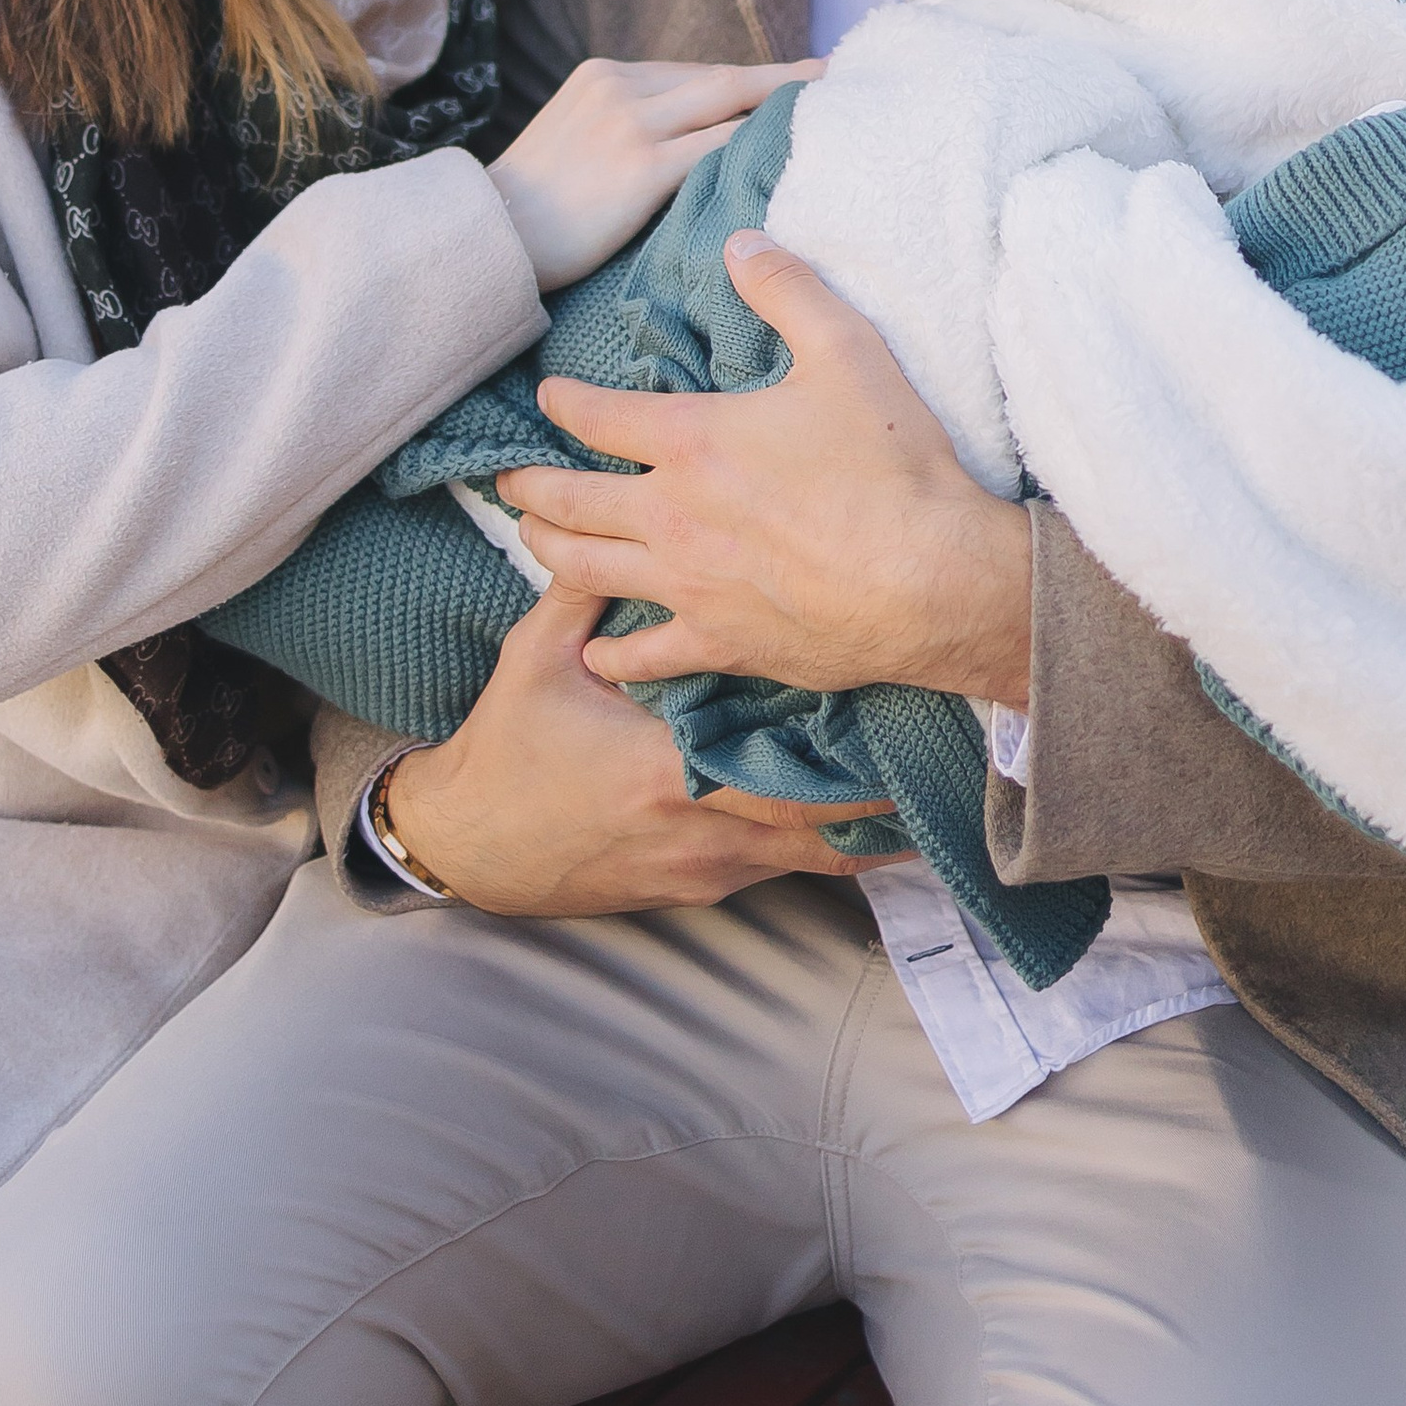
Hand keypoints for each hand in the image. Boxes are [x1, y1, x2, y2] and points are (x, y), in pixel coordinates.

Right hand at [383, 586, 888, 916]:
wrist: (469, 846)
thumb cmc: (506, 749)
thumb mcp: (537, 659)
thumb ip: (587, 592)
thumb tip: (620, 515)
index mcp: (665, 768)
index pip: (778, 765)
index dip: (846, 752)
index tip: (894, 708)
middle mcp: (697, 830)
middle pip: (816, 824)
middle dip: (877, 796)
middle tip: (936, 753)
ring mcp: (701, 870)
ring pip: (807, 858)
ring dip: (856, 827)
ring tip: (916, 788)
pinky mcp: (695, 889)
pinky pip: (776, 871)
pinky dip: (815, 847)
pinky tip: (851, 825)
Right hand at [489, 56, 818, 293]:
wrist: (487, 234)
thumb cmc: (532, 207)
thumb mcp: (574, 137)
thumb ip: (625, 125)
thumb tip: (687, 141)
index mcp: (604, 75)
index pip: (694, 73)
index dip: (745, 81)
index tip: (787, 84)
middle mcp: (620, 86)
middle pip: (722, 76)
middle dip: (781, 78)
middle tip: (831, 76)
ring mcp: (630, 122)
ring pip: (727, 101)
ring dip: (781, 105)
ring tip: (827, 110)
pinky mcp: (639, 165)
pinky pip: (716, 147)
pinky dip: (756, 144)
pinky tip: (789, 153)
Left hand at [498, 236, 1033, 706]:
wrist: (933, 579)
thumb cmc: (891, 465)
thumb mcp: (846, 350)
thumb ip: (787, 289)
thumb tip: (742, 240)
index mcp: (692, 441)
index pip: (599, 417)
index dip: (565, 402)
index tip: (547, 396)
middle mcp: (671, 516)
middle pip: (571, 500)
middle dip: (531, 487)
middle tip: (507, 482)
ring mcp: (689, 587)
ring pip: (586, 572)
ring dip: (548, 552)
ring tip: (532, 541)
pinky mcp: (720, 643)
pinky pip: (645, 656)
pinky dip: (610, 655)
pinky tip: (596, 654)